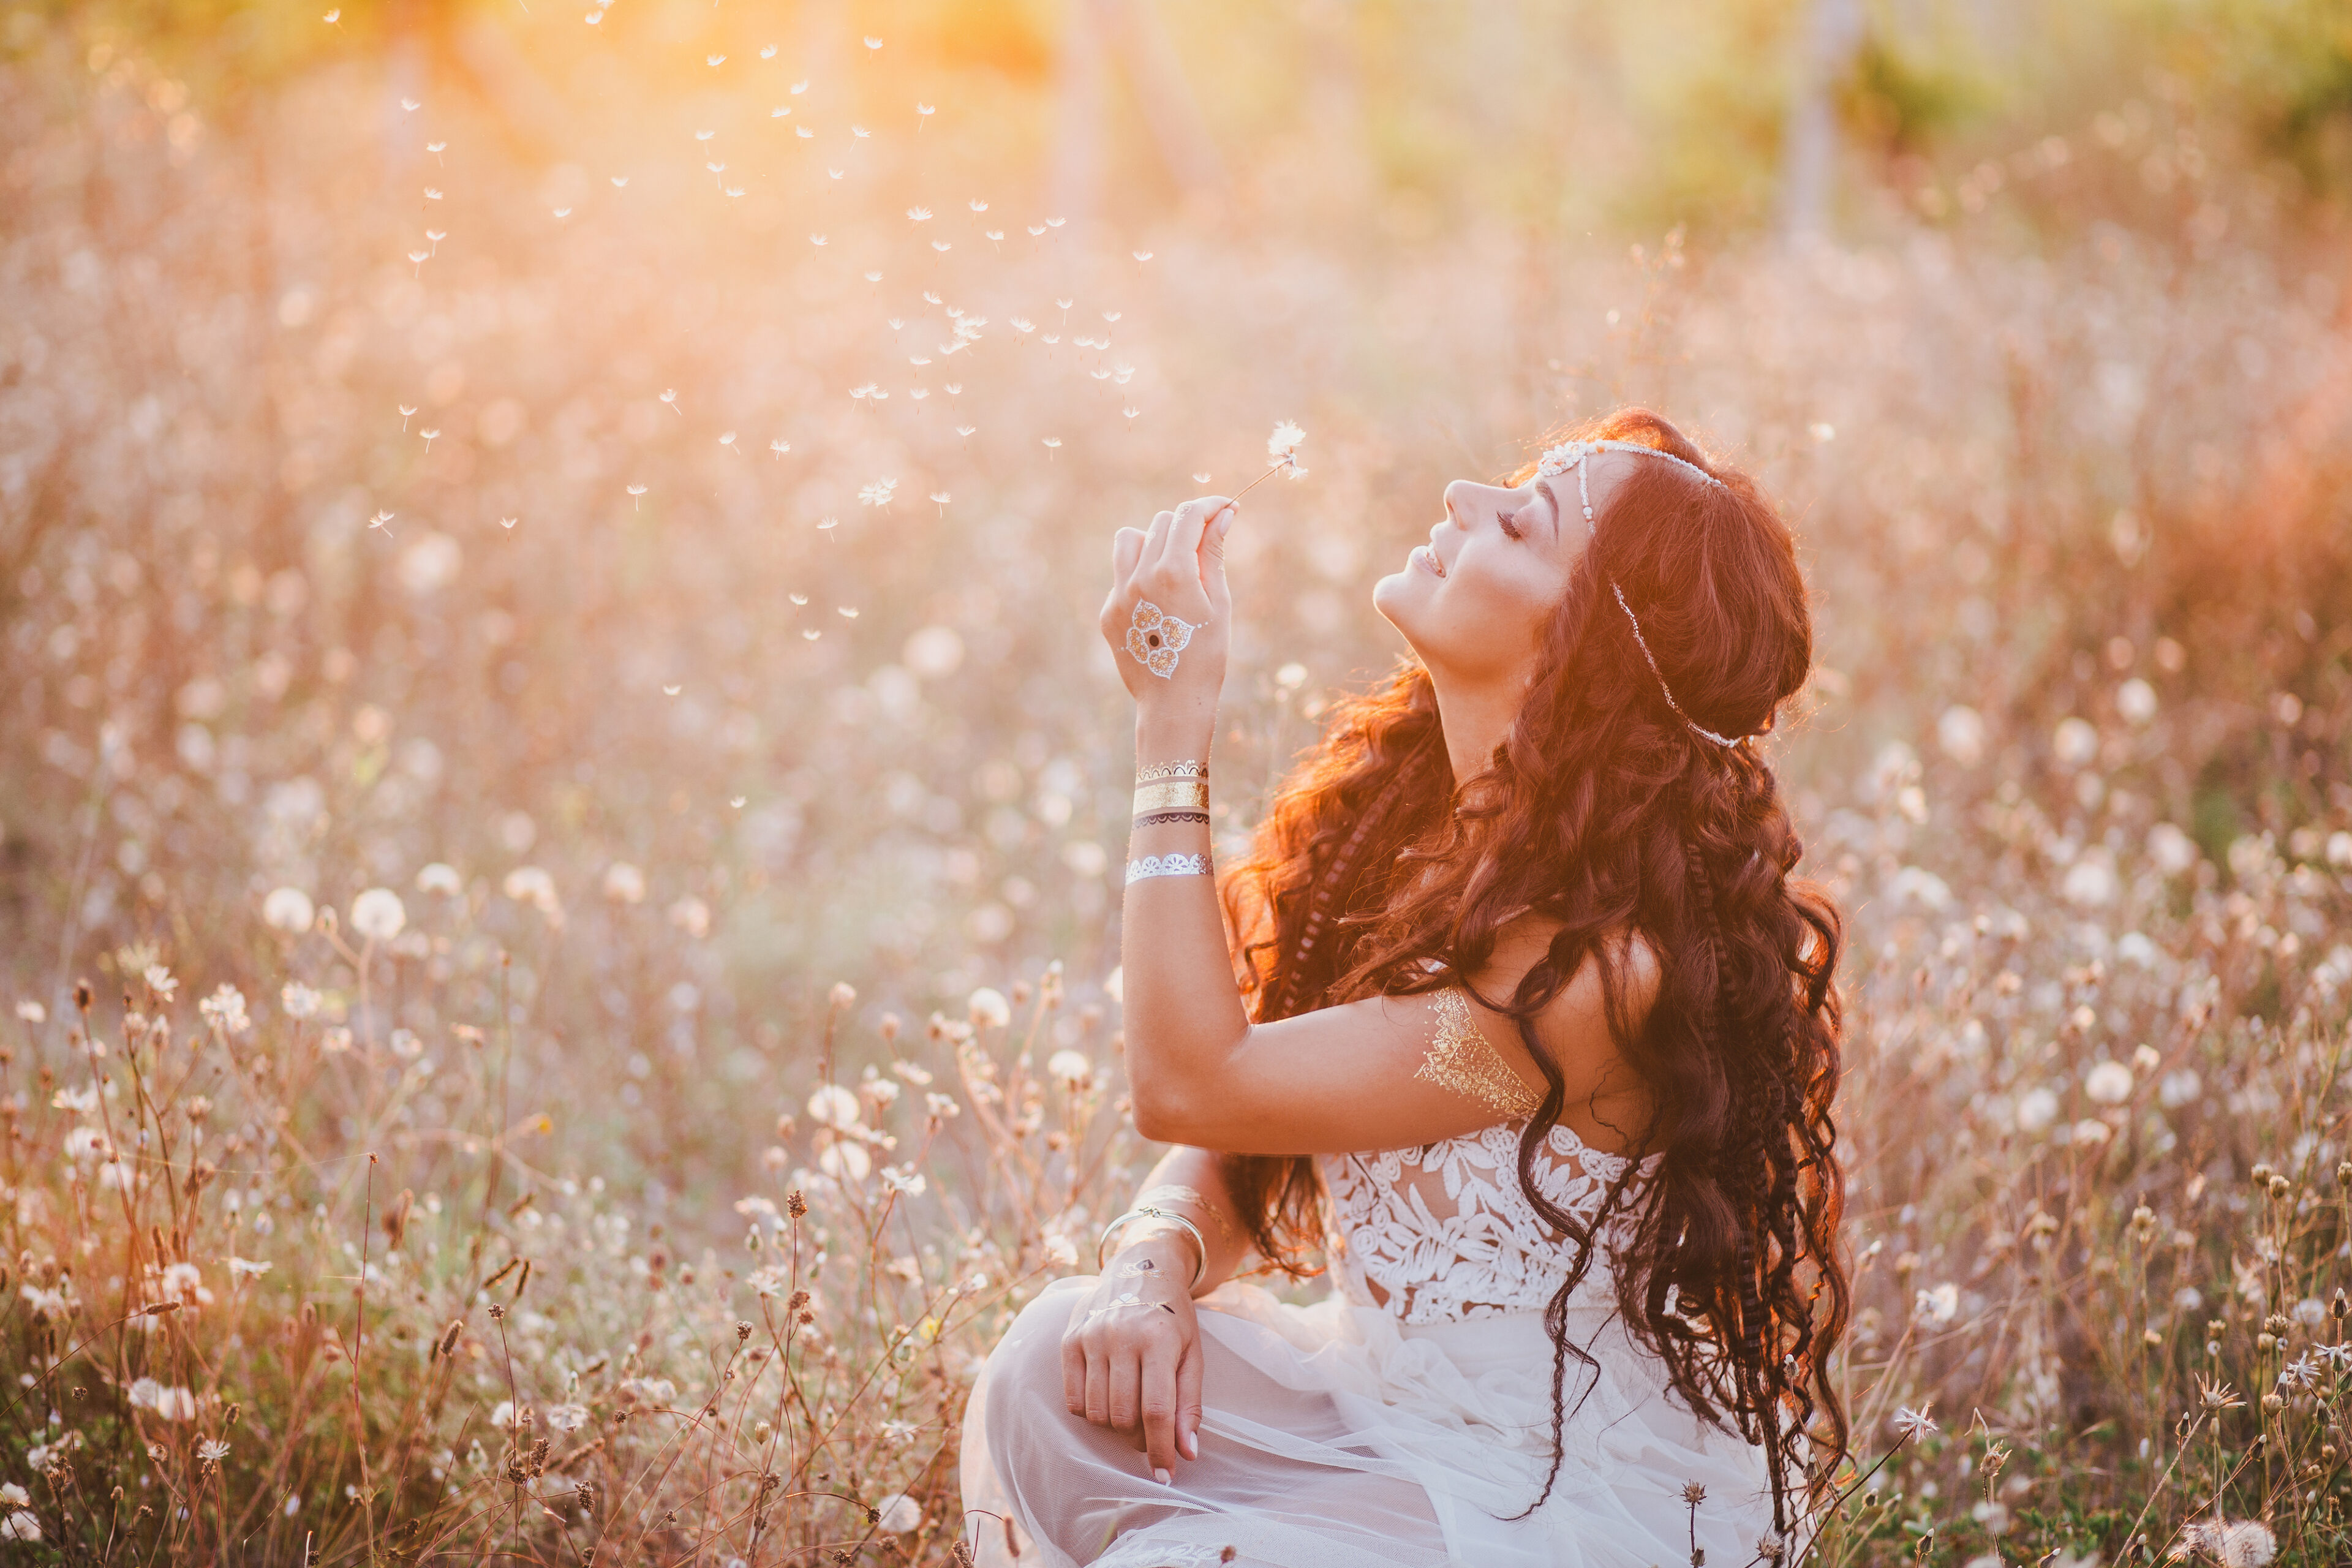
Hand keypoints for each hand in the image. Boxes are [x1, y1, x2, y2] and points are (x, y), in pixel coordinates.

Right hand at [1060, 1236, 1204, 1480]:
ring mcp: (1090, 1337)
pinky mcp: (1069, 1340)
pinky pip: (1073, 1400)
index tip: (1165, 1475)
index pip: (1156, 1410)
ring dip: (1115, 1426)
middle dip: (1139, 1438)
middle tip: (1150, 1432)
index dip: (1160, 1449)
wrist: (1142, 1269)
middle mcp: (1120, 1336)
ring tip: (1131, 1412)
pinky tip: (1107, 1397)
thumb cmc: (1174, 1318)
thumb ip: (1189, 1405)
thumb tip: (1187, 1455)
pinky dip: (1091, 1411)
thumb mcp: (1192, 1355)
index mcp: (1157, 1339)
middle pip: (1123, 1416)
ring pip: (1097, 1412)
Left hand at [1099, 496, 1236, 708]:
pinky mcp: (1108, 612)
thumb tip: (1223, 516)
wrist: (1174, 703)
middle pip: (1162, 523)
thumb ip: (1214, 554)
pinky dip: (1140, 576)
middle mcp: (1139, 577)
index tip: (1226, 508)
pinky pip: (1121, 575)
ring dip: (1154, 542)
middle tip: (1206, 546)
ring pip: (1131, 539)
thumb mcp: (1218, 602)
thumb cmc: (1207, 655)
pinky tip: (1158, 605)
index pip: (1189, 516)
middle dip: (1187, 526)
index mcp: (1173, 572)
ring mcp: (1118, 595)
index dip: (1211, 506)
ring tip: (1174, 568)